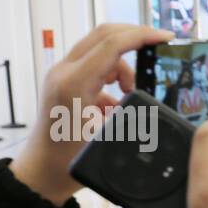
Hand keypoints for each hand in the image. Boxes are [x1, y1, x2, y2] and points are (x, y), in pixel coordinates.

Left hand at [11, 24, 174, 205]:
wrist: (42, 172)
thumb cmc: (68, 161)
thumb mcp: (108, 137)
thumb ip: (130, 112)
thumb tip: (149, 99)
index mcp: (74, 82)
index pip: (112, 44)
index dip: (142, 36)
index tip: (165, 37)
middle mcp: (64, 72)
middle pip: (104, 35)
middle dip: (134, 37)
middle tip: (158, 45)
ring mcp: (62, 75)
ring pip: (102, 51)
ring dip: (123, 67)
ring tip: (130, 94)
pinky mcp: (64, 82)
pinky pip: (95, 68)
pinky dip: (112, 79)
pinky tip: (115, 107)